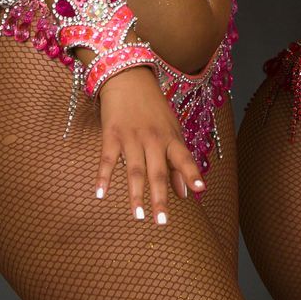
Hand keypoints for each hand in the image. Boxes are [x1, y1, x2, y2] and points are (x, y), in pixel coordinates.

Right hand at [94, 64, 203, 222]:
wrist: (128, 77)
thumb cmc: (154, 109)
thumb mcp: (171, 130)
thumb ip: (177, 161)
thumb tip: (186, 192)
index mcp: (170, 137)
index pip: (183, 157)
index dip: (191, 173)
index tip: (200, 190)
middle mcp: (153, 139)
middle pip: (157, 172)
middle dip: (160, 197)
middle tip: (162, 221)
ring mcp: (131, 137)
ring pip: (134, 170)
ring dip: (135, 194)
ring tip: (138, 216)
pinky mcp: (111, 135)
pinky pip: (107, 160)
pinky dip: (103, 177)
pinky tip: (100, 194)